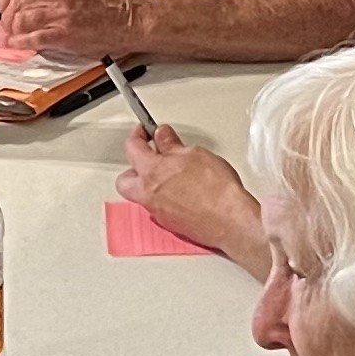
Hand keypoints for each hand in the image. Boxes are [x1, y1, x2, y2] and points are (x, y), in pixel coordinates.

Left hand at [0, 0, 144, 58]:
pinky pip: (31, 38)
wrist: (128, 20)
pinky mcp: (63, 34)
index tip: (2, 2)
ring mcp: (60, 13)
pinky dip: (19, 42)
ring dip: (11, 29)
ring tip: (12, 34)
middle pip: (17, 1)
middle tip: (5, 22)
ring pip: (20, 19)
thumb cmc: (108, 4)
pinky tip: (17, 44)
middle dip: (6, 14)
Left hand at [118, 122, 257, 258]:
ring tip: (168, 174)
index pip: (132, 148)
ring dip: (149, 183)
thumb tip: (163, 137)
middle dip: (134, 166)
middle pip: (125, 179)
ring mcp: (157, 212)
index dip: (137, 135)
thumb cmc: (217, 190)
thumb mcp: (195, 154)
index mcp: (151, 172)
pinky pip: (156, 208)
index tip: (144, 132)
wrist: (229, 220)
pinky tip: (180, 192)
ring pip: (140, 195)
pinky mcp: (169, 224)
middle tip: (150, 156)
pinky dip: (163, 198)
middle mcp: (148, 194)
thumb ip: (173, 145)